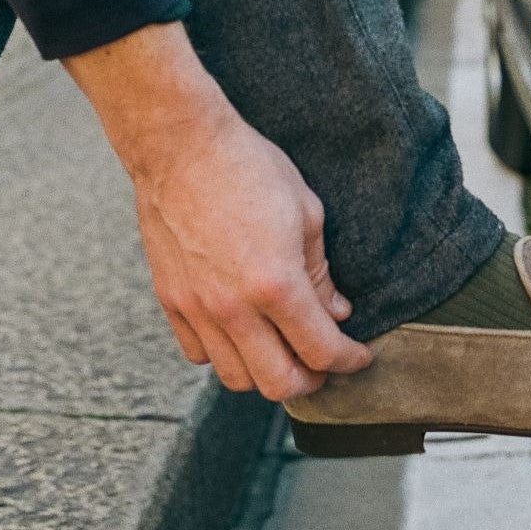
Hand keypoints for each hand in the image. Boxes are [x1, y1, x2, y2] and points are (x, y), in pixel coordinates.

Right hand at [64, 21, 371, 399]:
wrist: (180, 146)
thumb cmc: (248, 169)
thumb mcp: (307, 215)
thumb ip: (322, 274)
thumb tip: (337, 313)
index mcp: (276, 284)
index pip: (321, 350)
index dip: (350, 360)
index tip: (359, 356)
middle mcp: (233, 307)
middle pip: (279, 383)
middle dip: (312, 380)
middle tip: (325, 363)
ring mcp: (197, 308)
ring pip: (236, 377)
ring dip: (268, 373)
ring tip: (285, 352)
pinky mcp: (171, 300)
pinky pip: (199, 354)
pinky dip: (226, 356)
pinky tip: (244, 334)